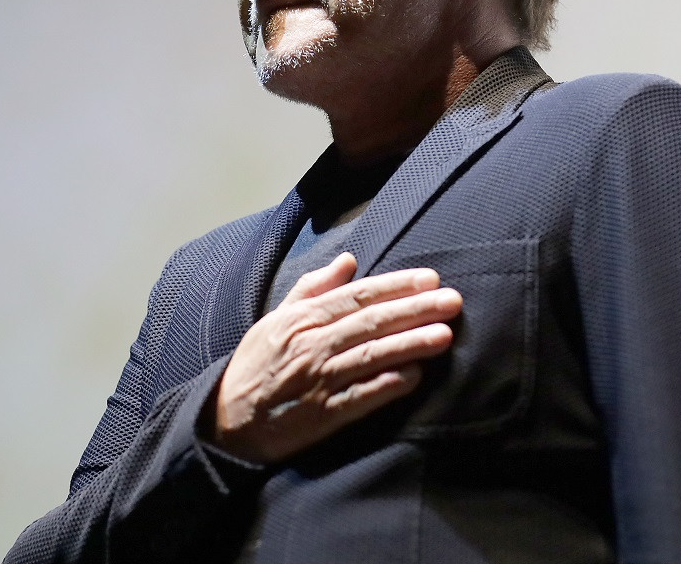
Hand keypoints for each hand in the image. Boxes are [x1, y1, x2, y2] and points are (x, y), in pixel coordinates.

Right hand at [207, 252, 461, 463]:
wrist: (228, 421)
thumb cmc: (257, 366)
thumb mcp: (276, 318)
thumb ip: (314, 288)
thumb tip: (348, 259)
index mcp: (302, 318)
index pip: (357, 296)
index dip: (396, 286)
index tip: (430, 279)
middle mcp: (312, 344)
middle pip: (371, 322)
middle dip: (414, 310)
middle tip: (452, 301)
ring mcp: (318, 380)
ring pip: (371, 356)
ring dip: (410, 344)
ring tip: (444, 335)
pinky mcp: (322, 415)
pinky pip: (360, 397)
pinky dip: (387, 385)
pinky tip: (414, 376)